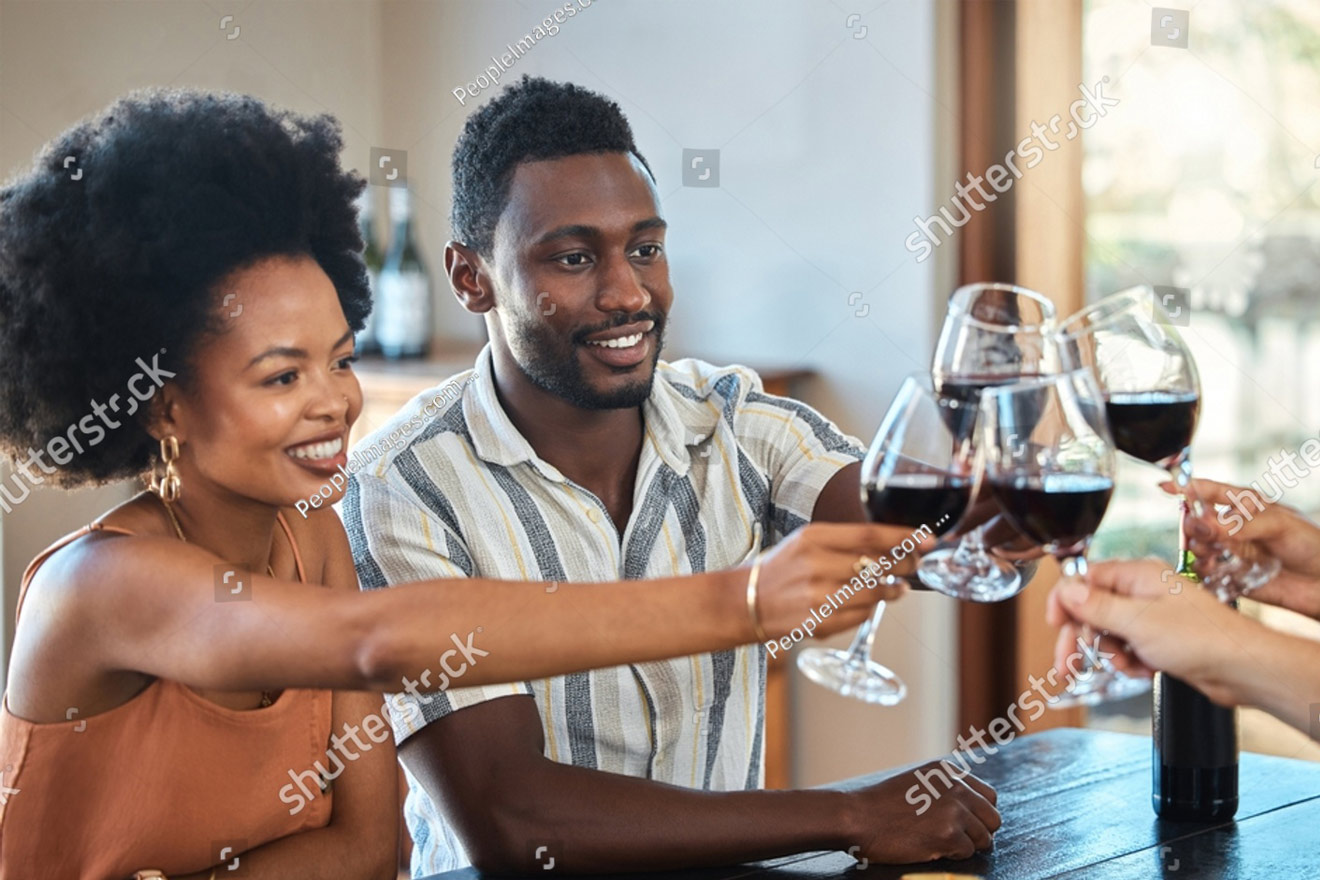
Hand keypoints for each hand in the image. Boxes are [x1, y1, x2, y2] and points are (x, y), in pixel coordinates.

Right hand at [753, 522, 925, 639]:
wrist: (744, 602)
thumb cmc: (780, 569)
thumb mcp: (805, 542)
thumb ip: (843, 541)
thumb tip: (889, 546)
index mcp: (812, 538)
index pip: (869, 535)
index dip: (903, 537)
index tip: (926, 539)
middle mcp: (815, 565)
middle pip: (876, 565)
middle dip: (904, 565)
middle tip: (915, 564)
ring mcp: (817, 597)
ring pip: (872, 593)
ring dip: (892, 591)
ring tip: (899, 588)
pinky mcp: (818, 622)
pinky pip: (859, 616)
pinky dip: (871, 609)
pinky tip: (872, 604)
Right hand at [842, 762, 999, 862]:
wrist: (856, 816)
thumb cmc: (879, 804)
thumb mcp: (917, 781)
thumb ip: (944, 788)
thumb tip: (969, 809)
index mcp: (948, 772)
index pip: (988, 796)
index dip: (979, 814)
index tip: (966, 824)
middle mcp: (957, 787)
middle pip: (993, 818)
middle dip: (980, 832)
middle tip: (957, 839)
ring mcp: (955, 811)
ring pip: (985, 838)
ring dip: (967, 845)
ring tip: (940, 843)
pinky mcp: (950, 835)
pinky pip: (968, 852)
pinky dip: (953, 855)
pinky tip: (932, 848)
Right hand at [1046, 558, 1251, 703]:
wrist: (1242, 668)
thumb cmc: (1202, 638)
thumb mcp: (1137, 621)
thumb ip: (1096, 605)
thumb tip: (1066, 590)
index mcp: (1138, 575)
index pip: (1085, 578)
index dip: (1066, 602)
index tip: (1056, 625)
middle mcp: (1143, 591)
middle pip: (1093, 608)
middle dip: (1082, 638)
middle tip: (1067, 664)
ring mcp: (1153, 614)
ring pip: (1109, 632)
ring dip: (1111, 653)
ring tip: (1127, 664)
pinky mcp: (1161, 638)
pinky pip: (1129, 647)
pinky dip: (1131, 661)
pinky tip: (1144, 669)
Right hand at [1163, 478, 1319, 618]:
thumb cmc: (1312, 545)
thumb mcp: (1281, 526)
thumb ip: (1242, 524)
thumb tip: (1207, 525)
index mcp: (1245, 506)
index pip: (1208, 491)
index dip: (1185, 487)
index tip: (1164, 486)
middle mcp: (1233, 528)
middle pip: (1196, 521)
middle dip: (1193, 527)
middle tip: (1204, 536)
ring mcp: (1230, 552)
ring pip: (1197, 547)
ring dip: (1199, 550)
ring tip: (1214, 556)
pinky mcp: (1230, 576)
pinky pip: (1205, 574)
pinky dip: (1204, 573)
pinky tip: (1216, 572)